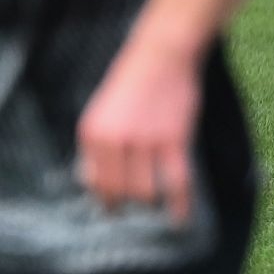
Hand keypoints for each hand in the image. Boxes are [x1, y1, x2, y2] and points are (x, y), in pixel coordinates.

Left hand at [77, 39, 201, 223]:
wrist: (160, 55)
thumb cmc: (131, 82)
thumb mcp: (102, 112)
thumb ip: (99, 144)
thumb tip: (97, 181)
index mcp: (92, 132)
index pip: (95, 181)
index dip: (104, 200)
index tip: (112, 210)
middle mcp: (114, 139)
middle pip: (118, 192)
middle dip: (126, 208)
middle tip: (134, 214)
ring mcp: (145, 141)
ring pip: (145, 192)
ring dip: (151, 206)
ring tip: (155, 210)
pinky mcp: (174, 139)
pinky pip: (177, 183)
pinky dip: (179, 206)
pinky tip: (180, 219)